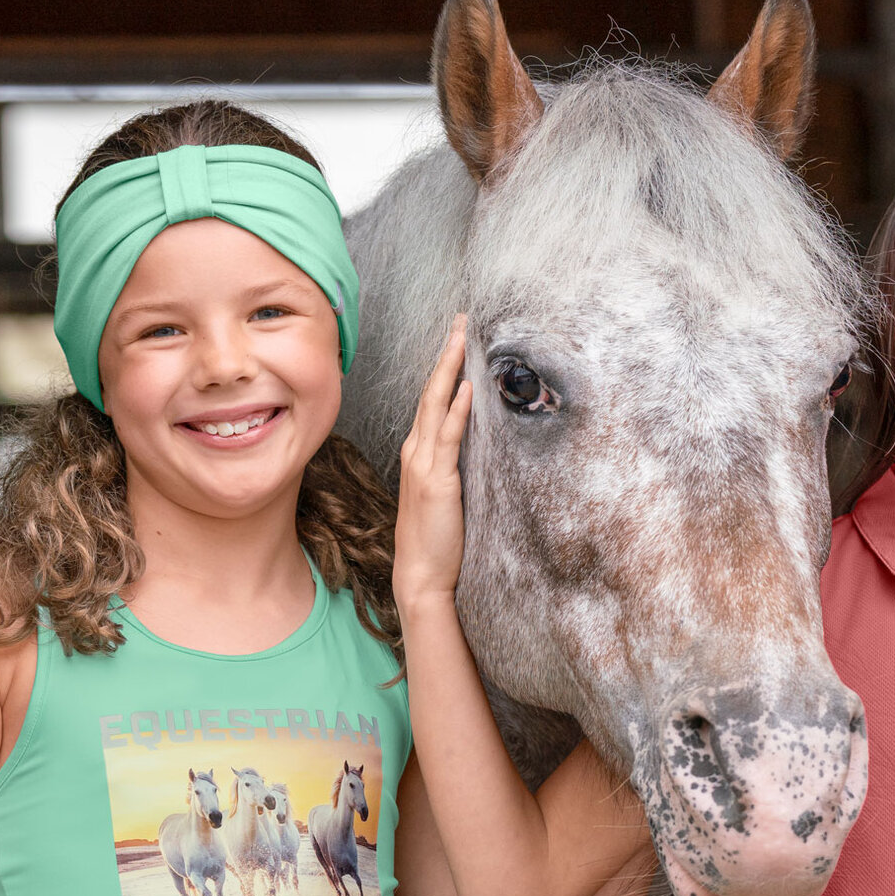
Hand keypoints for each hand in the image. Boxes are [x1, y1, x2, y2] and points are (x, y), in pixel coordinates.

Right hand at [394, 315, 471, 615]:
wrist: (421, 576)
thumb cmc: (436, 542)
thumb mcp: (445, 496)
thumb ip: (454, 467)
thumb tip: (477, 444)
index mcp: (419, 454)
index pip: (431, 401)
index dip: (443, 368)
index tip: (457, 338)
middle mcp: (417, 452)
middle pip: (430, 392)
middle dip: (446, 354)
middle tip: (460, 319)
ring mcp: (424, 465)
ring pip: (436, 405)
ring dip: (450, 369)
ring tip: (463, 336)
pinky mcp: (438, 481)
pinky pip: (448, 438)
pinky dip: (457, 410)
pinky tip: (466, 387)